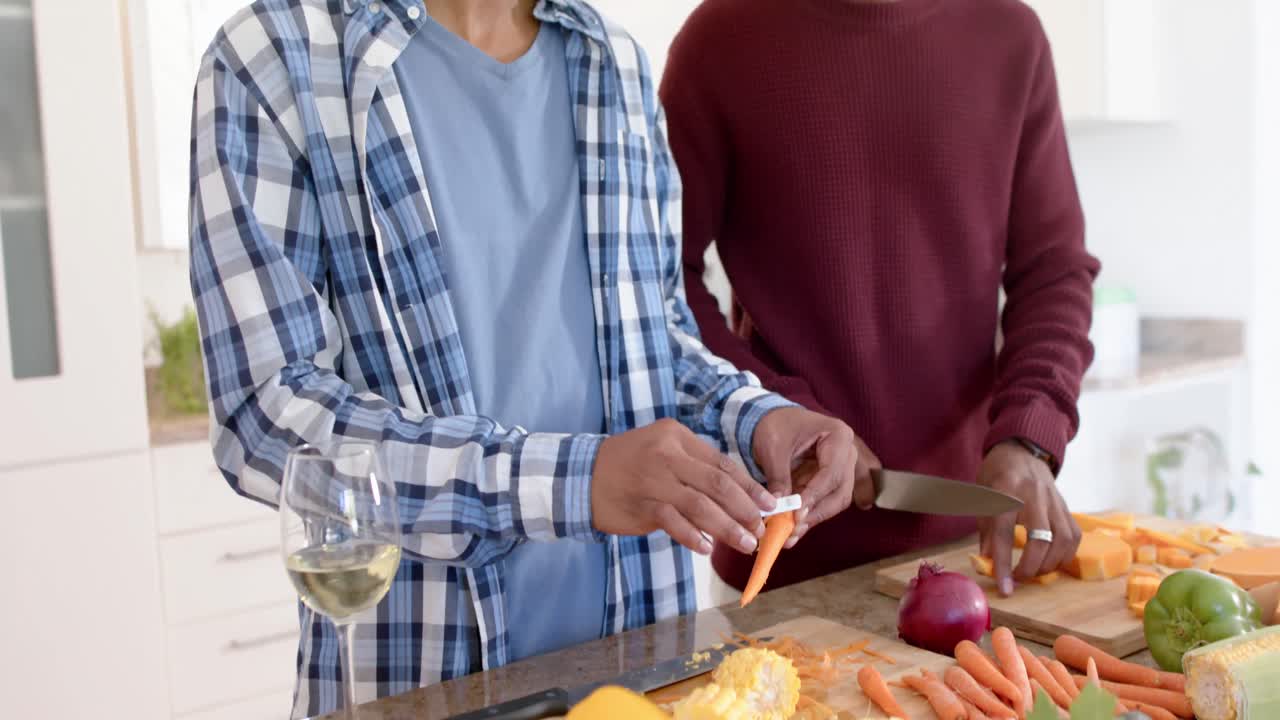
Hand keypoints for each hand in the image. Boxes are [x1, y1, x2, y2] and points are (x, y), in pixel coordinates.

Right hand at [591, 419, 775, 554]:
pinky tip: (707, 549)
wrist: (582, 475)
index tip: (768, 505)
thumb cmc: (629, 465)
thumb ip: (695, 469)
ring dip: (727, 528)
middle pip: (718, 484)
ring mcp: (654, 480)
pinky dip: (693, 537)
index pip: (723, 464)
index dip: (749, 487)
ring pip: (701, 505)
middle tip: (760, 528)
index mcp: (678, 436)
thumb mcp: (663, 452)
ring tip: (744, 544)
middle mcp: (668, 454)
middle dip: (745, 509)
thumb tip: (738, 497)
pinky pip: (674, 522)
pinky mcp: (642, 504)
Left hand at [752, 407, 875, 547]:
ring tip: (791, 533)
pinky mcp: (830, 481)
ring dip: (813, 518)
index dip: (815, 495)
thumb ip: (778, 478)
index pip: (832, 472)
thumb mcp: (773, 449)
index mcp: (838, 436)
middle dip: (817, 512)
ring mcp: (842, 468)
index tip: (796, 513)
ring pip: (836, 501)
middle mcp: (847, 453)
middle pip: (840, 491)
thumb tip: (779, 509)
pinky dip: (809, 515)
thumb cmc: (775, 426)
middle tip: (794, 528)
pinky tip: (793, 530)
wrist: (773, 420)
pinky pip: (824, 502)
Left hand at [977, 440, 1081, 595]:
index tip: (1004, 589)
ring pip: (1061, 539)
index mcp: (1004, 491)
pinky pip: (1073, 534)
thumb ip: (986, 532)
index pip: (1003, 534)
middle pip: (1040, 539)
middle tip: (1019, 578)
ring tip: (1035, 571)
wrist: (1020, 450)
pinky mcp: (1066, 505)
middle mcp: (1032, 495)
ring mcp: (1053, 499)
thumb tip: (988, 564)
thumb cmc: (995, 477)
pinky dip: (1065, 553)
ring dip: (1050, 563)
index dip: (1003, 564)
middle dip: (1031, 567)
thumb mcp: (981, 498)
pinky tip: (1052, 560)